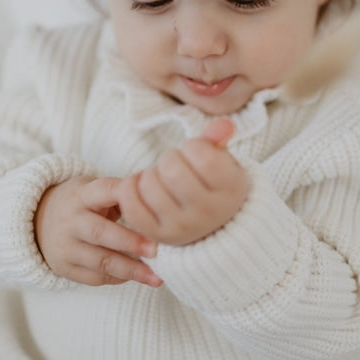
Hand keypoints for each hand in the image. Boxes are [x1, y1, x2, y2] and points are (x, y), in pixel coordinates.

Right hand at [34, 175, 162, 286]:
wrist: (38, 220)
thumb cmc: (81, 203)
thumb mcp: (93, 189)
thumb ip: (120, 194)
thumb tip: (158, 203)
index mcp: (81, 195)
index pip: (106, 191)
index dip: (128, 199)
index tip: (153, 210)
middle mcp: (70, 221)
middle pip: (101, 233)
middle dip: (131, 242)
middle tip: (156, 251)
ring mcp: (65, 246)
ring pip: (101, 261)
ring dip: (131, 270)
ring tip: (156, 277)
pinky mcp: (63, 267)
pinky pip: (95, 277)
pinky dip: (118, 278)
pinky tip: (136, 277)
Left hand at [116, 118, 247, 245]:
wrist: (211, 224)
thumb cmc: (213, 183)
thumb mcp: (221, 160)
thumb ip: (218, 140)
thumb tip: (225, 124)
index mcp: (230, 191)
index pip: (203, 157)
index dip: (193, 147)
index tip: (196, 154)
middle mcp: (208, 213)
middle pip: (171, 170)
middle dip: (169, 159)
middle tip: (175, 165)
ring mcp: (181, 227)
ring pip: (149, 185)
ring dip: (150, 174)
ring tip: (162, 179)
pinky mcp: (157, 235)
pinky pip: (131, 206)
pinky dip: (130, 188)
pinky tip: (141, 184)